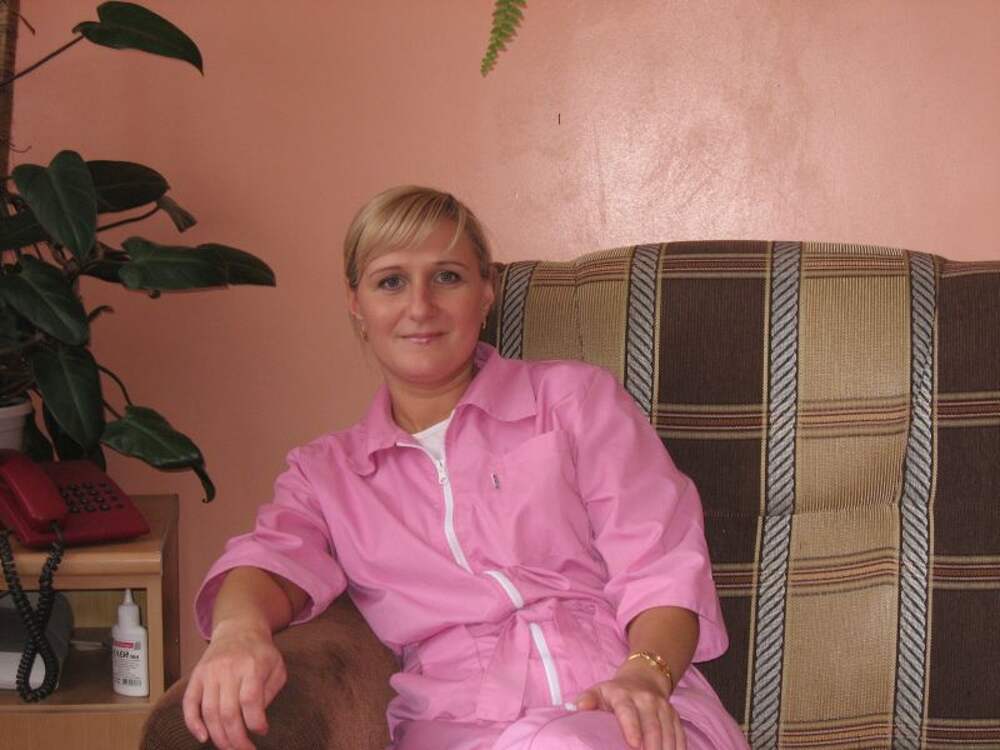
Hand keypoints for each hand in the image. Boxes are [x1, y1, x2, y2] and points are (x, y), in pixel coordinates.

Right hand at [182, 619, 286, 749]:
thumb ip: (270, 691)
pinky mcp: (196, 677)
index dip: (255, 721)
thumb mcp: (277, 666)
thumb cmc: (261, 652)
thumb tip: (258, 720)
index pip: (250, 699)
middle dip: (236, 738)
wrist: (238, 629)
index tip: (261, 732)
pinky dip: (193, 723)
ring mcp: (209, 673)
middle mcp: (227, 669)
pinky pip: (189, 704)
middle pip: (227, 712)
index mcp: (251, 666)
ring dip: (218, 736)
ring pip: (209, 712)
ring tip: (230, 748)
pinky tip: (203, 738)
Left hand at [571, 662, 685, 749]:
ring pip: (668, 732)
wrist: (644, 678)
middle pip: (652, 726)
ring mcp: (663, 708)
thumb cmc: (615, 693)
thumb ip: (587, 699)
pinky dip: (678, 748)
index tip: (633, 744)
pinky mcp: (674, 716)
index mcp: (623, 695)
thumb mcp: (598, 692)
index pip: (628, 711)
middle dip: (652, 747)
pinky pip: (680, 734)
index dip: (631, 727)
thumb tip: (576, 706)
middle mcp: (646, 700)